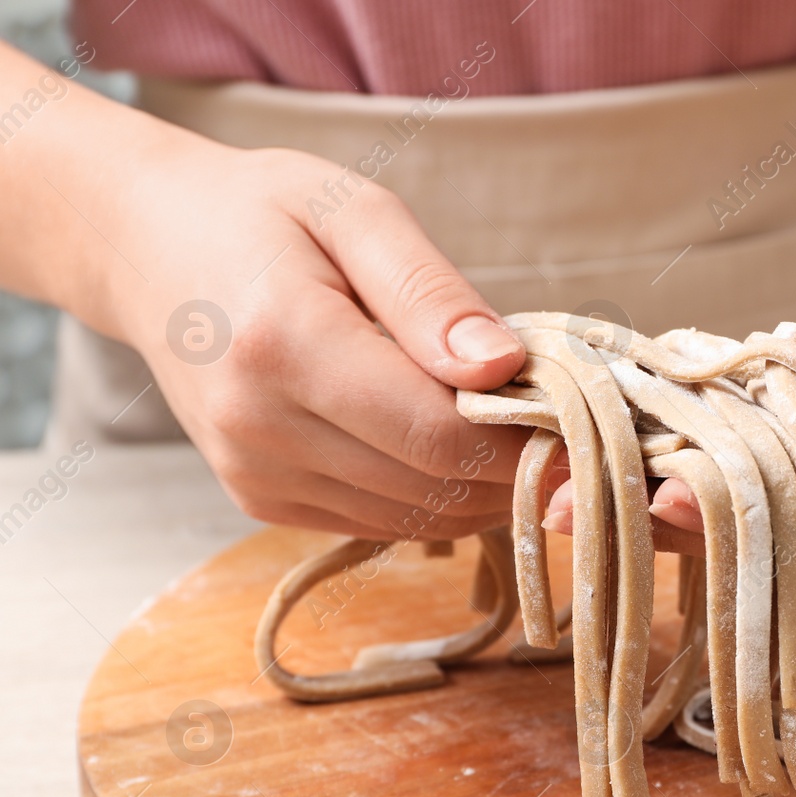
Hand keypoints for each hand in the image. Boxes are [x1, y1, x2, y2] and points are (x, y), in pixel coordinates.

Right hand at [103, 133, 531, 539]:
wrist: (149, 249)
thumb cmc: (264, 214)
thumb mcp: (355, 212)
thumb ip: (431, 293)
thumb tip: (503, 367)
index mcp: (284, 344)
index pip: (439, 434)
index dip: (526, 442)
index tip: (581, 420)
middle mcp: (258, 426)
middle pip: (435, 485)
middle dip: (516, 465)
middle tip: (562, 422)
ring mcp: (254, 473)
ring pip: (417, 516)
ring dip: (481, 486)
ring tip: (508, 424)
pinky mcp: (259, 499)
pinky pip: (382, 519)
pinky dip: (436, 494)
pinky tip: (450, 443)